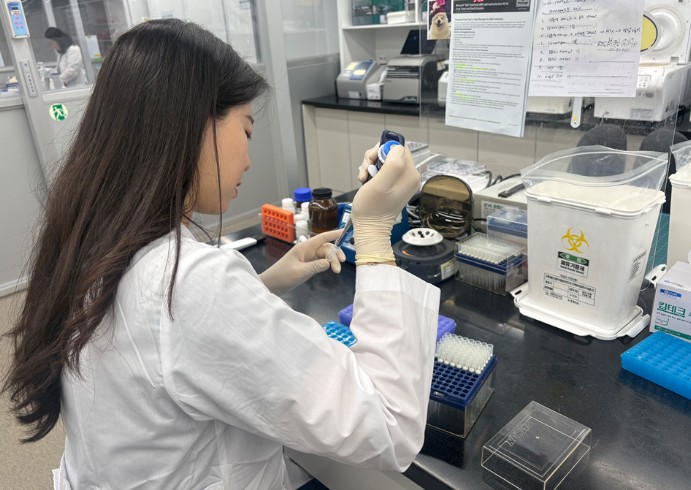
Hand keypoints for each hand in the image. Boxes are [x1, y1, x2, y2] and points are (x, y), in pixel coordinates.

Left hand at [259, 229, 345, 294]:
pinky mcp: (308, 265)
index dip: (334, 234)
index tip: (345, 232)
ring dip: (332, 261)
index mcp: (304, 247)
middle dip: (335, 255)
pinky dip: (328, 264)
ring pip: (325, 255)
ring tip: (337, 271)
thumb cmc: (282, 276)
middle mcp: (307, 250)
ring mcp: (308, 258)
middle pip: (326, 248)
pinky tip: (331, 270)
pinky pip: (321, 261)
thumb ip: (315, 266)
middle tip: (340, 266)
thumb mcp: (299, 272)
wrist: (271, 285)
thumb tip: (329, 262)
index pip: (322, 238)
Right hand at [352, 144, 419, 264]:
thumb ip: (392, 163)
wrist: (369, 227)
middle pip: (392, 152)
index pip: (399, 146)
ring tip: (365, 178)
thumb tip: (396, 147)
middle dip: (375, 158)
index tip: (373, 162)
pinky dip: (372, 172)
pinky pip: (383, 169)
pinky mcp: (393, 184)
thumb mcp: (380, 184)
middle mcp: (409, 176)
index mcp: (410, 174)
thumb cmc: (372, 209)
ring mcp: (401, 180)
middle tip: (367, 170)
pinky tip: (366, 181)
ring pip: (385, 159)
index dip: (383, 150)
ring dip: (371, 165)